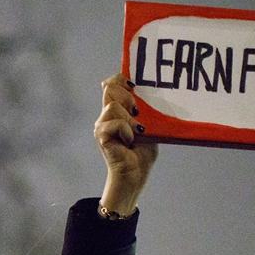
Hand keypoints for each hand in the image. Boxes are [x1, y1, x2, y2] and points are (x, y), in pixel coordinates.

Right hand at [94, 73, 157, 214]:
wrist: (134, 175)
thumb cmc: (142, 153)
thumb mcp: (148, 126)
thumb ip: (145, 111)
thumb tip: (153, 94)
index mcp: (116, 110)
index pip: (111, 84)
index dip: (120, 79)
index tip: (134, 87)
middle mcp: (106, 115)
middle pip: (109, 88)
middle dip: (127, 96)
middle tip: (137, 112)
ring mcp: (102, 125)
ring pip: (112, 105)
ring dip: (129, 117)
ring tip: (137, 131)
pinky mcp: (101, 136)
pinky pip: (115, 123)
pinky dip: (127, 130)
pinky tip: (131, 140)